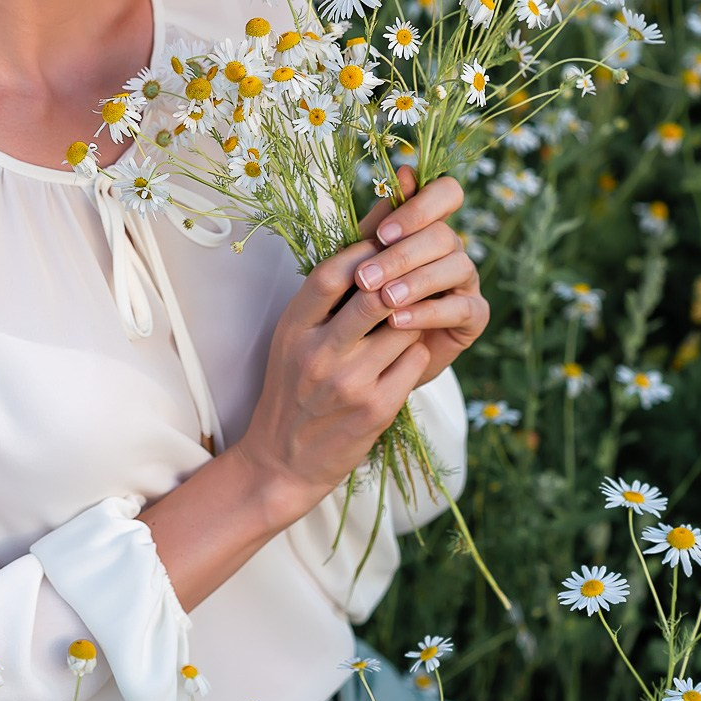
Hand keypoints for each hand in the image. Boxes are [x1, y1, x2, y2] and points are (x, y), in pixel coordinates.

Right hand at [235, 230, 432, 523]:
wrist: (283, 459)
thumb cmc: (292, 386)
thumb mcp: (292, 337)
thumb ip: (322, 298)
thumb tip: (364, 242)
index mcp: (294, 329)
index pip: (330, 275)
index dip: (360, 254)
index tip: (381, 244)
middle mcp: (318, 354)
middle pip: (372, 297)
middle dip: (399, 281)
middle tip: (412, 274)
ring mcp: (349, 384)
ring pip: (404, 327)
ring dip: (414, 317)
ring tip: (411, 316)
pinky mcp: (376, 409)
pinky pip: (415, 361)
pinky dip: (417, 351)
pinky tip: (406, 354)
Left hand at [353, 164, 488, 388]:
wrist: (368, 355)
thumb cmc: (363, 297)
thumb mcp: (364, 258)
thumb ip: (381, 219)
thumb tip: (404, 171)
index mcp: (428, 224)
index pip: (446, 193)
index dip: (421, 207)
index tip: (382, 234)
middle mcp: (452, 247)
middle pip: (443, 234)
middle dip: (402, 255)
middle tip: (366, 277)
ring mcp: (467, 280)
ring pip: (456, 266)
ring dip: (415, 282)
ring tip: (383, 300)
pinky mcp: (474, 315)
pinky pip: (460, 307)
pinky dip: (428, 312)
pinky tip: (398, 320)